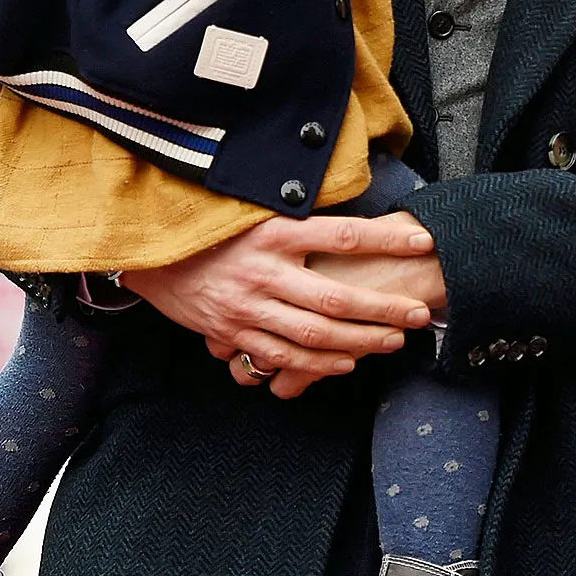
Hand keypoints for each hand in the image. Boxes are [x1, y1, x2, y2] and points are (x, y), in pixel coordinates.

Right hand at [123, 215, 435, 393]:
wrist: (151, 252)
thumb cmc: (217, 227)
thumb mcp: (258, 211)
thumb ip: (302, 219)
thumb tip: (357, 217)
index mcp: (276, 231)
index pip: (345, 235)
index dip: (387, 240)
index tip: (424, 242)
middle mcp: (264, 270)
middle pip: (336, 296)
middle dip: (383, 308)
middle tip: (420, 313)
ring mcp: (247, 306)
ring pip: (313, 333)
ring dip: (359, 341)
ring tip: (395, 340)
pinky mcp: (232, 332)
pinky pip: (282, 354)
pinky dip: (318, 364)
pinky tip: (348, 363)